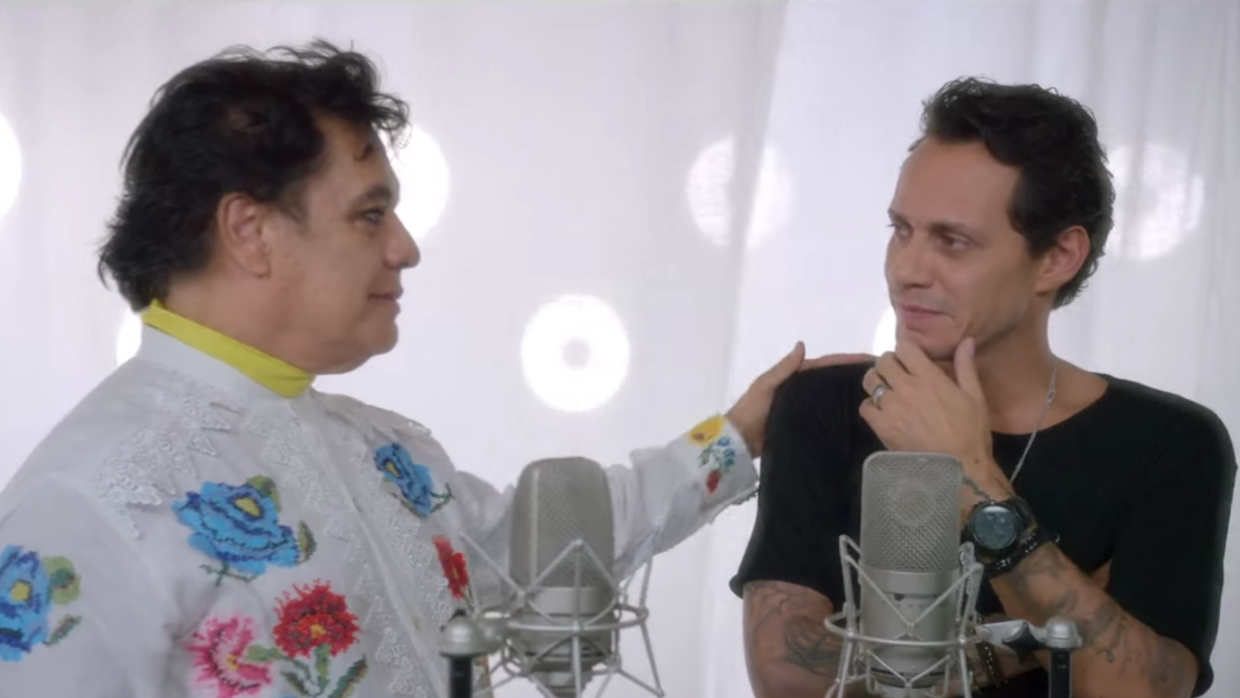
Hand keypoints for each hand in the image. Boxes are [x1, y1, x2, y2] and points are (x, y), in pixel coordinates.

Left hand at [727, 342, 873, 456]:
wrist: (740, 440)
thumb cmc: (751, 410)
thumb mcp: (766, 385)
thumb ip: (785, 368)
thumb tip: (802, 344)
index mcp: (795, 376)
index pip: (826, 364)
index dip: (847, 360)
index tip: (871, 359)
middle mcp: (803, 389)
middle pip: (833, 379)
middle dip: (855, 375)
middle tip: (883, 377)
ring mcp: (805, 407)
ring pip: (832, 396)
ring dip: (851, 392)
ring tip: (878, 395)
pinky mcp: (805, 424)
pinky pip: (826, 414)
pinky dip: (841, 412)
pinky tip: (859, 416)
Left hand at [858, 337, 1012, 517]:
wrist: (958, 469)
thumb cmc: (970, 432)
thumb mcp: (975, 397)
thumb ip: (966, 367)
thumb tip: (966, 341)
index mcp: (929, 377)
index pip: (904, 347)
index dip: (906, 349)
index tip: (910, 357)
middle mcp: (906, 388)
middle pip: (883, 362)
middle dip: (889, 363)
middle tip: (897, 373)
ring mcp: (891, 407)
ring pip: (870, 381)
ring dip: (877, 381)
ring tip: (887, 389)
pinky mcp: (881, 426)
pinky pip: (865, 407)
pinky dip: (871, 406)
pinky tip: (882, 412)